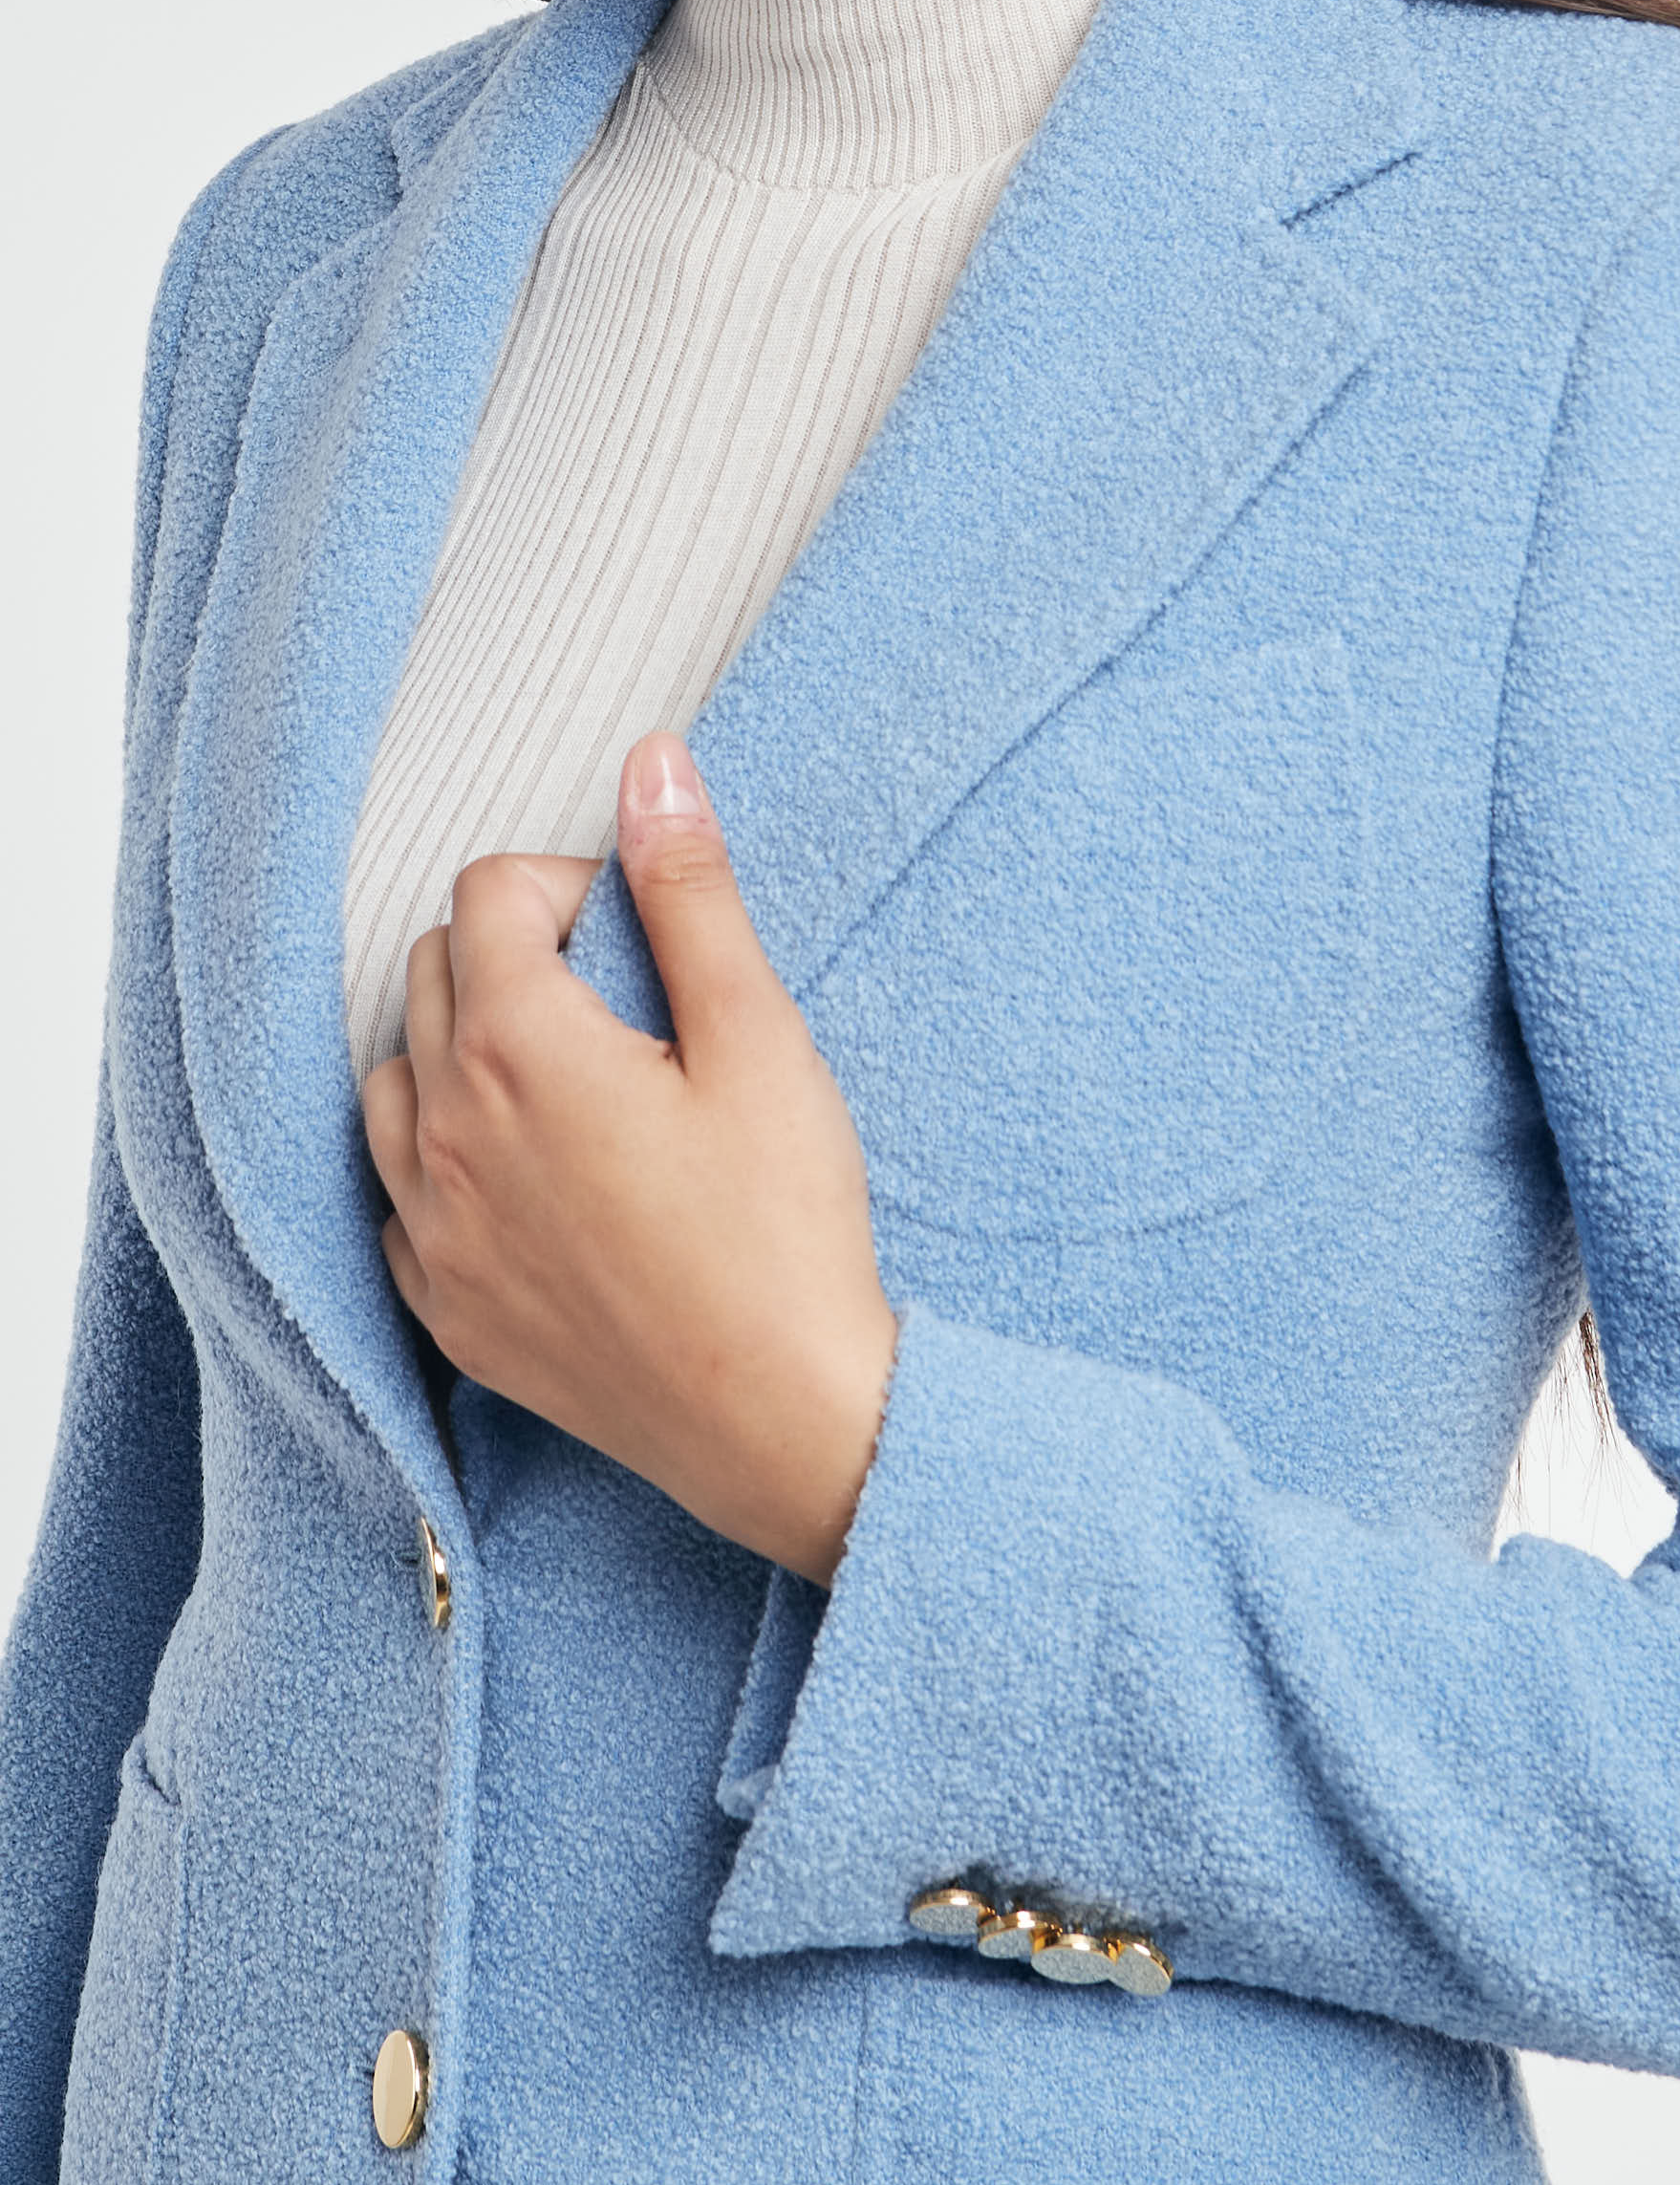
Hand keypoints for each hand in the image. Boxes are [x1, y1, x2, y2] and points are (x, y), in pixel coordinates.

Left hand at [360, 734, 898, 1585]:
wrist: (780, 1419)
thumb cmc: (783, 1230)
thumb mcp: (759, 1039)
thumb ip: (690, 893)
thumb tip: (650, 765)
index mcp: (519, 1047)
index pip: (488, 893)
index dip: (570, 887)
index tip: (640, 932)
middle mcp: (443, 1130)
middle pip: (431, 973)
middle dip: (514, 956)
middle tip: (621, 1005)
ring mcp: (431, 1228)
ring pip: (391, 1082)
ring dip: (460, 1053)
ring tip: (565, 1084)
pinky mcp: (442, 1309)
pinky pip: (396, 1199)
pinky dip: (441, 1163)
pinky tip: (527, 1182)